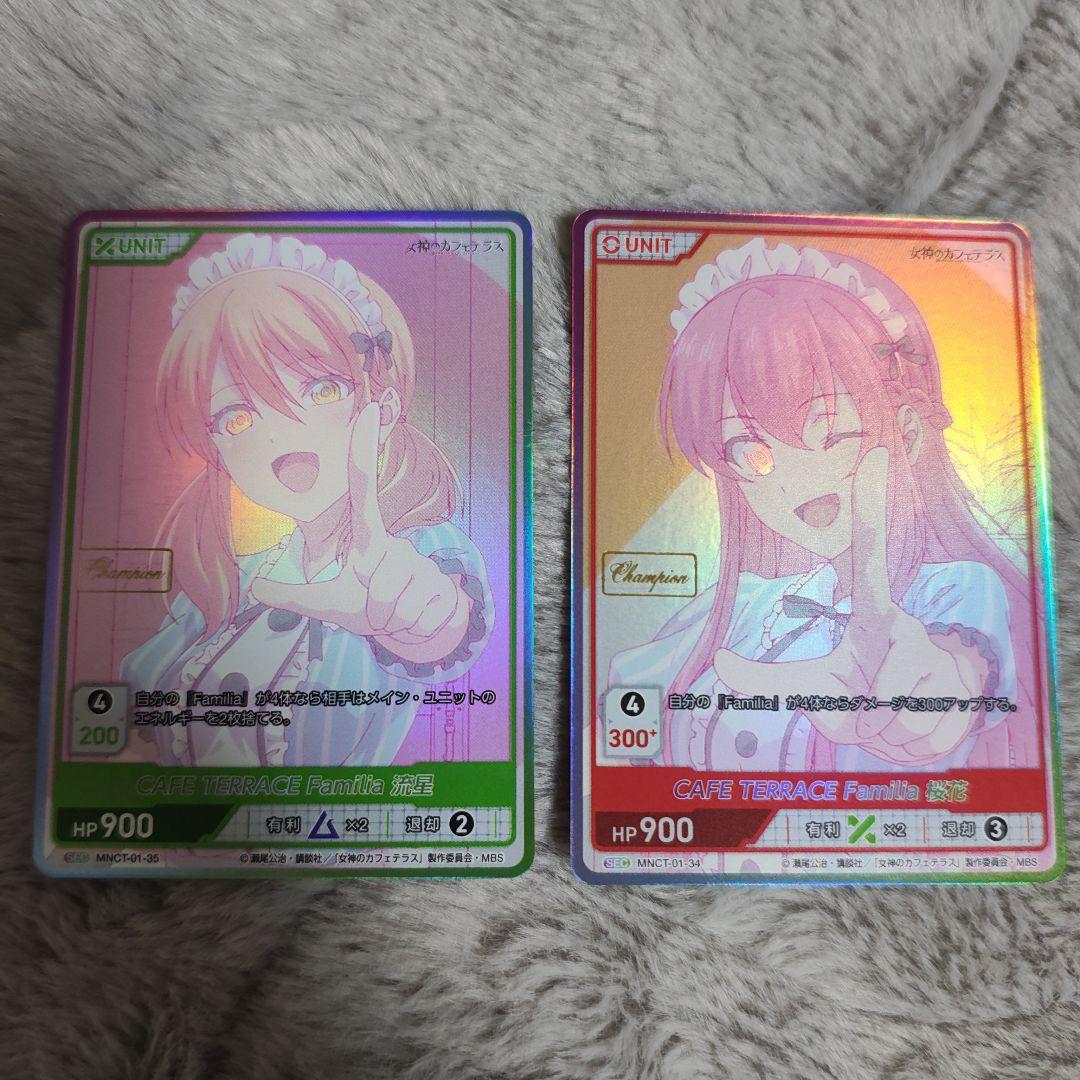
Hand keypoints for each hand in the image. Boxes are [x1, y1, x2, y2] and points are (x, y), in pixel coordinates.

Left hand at [251, 402, 468, 661]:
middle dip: (376, 609)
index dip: (364, 452)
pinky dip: (413, 628)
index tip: (369, 410)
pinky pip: (418, 614)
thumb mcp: (327, 605)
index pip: (364, 490)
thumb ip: (292, 597)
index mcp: (368, 540)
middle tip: (378, 610)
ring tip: (397, 613)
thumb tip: (256, 587)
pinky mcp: (442, 587)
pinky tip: (417, 620)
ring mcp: (422, 565)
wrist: (419, 631)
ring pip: (396, 601)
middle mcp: (396, 546)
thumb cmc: (370, 606)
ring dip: (394, 619)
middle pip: (377, 582)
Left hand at [712, 447, 978, 764]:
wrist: (920, 721)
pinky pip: (923, 736)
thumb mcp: (812, 686)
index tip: (873, 454)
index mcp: (874, 615)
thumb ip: (764, 679)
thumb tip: (718, 663)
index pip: (869, 558)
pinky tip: (914, 728)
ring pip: (894, 719)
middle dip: (858, 719)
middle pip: (870, 693)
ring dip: (882, 735)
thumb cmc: (858, 690)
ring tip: (886, 715)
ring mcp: (946, 656)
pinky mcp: (970, 688)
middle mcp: (912, 627)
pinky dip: (908, 747)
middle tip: (864, 705)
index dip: (868, 509)